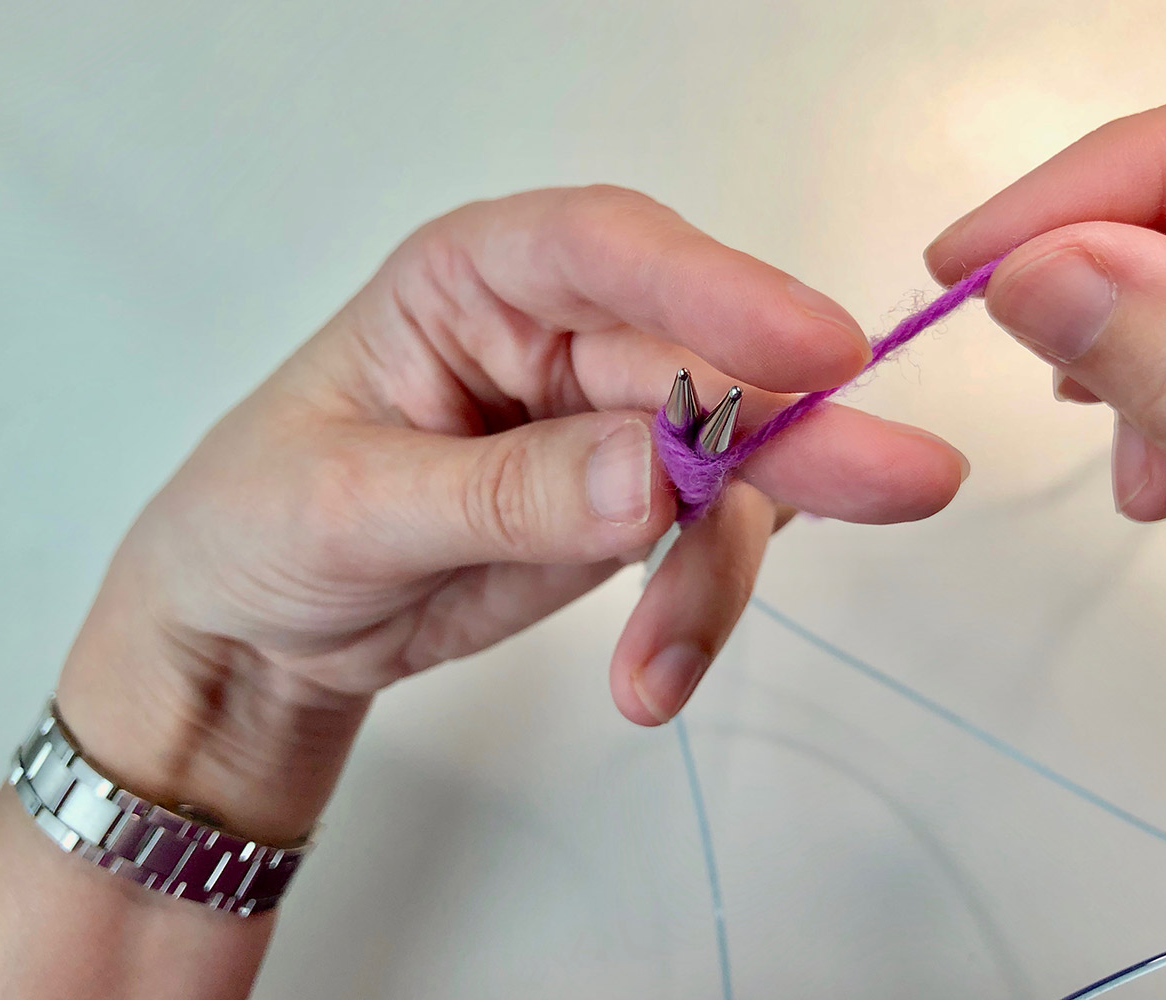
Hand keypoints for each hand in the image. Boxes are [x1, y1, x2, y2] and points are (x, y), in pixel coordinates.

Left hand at [59, 185, 965, 840]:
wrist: (257, 631)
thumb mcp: (352, 509)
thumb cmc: (262, 526)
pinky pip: (708, 544)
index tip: (817, 349)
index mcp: (474, 281)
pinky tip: (648, 682)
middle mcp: (559, 335)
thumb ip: (508, 490)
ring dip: (722, 568)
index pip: (606, 250)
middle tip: (908, 483)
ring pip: (732, 466)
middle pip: (706, 361)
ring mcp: (607, 422)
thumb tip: (662, 470)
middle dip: (793, 436)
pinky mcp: (631, 506)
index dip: (718, 289)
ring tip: (660, 668)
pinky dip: (697, 614)